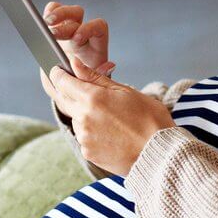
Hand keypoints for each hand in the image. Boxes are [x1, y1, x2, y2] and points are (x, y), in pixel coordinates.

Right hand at [41, 0, 113, 76]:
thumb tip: (109, 66)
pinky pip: (54, 10)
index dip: (88, 29)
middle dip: (66, 21)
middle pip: (78, 14)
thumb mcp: (94, 82)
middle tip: (53, 33)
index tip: (76, 39)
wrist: (71, 85)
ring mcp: (69, 29)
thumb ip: (100, 75)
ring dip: (56, 14)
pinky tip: (41, 21)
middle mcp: (82, 33)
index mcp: (95, 44)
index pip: (98, 27)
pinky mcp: (55, 28)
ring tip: (45, 23)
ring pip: (65, 11)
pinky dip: (49, 11)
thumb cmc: (84, 82)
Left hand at [42, 53, 176, 175]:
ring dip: (84, 113)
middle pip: (64, 100)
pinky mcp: (87, 152)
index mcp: (92, 98)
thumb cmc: (149, 119)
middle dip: (70, 92)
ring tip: (111, 117)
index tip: (59, 70)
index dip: (58, 74)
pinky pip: (84, 136)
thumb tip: (75, 64)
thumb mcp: (126, 91)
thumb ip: (96, 78)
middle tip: (89, 91)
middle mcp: (82, 118)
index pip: (62, 81)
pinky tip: (112, 132)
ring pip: (76, 119)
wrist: (158, 154)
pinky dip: (92, 131)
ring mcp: (83, 137)